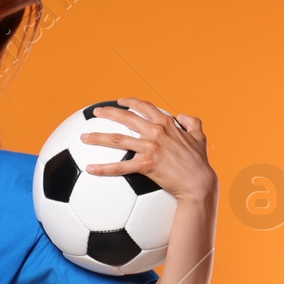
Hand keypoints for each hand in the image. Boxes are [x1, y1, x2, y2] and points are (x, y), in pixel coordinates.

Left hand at [81, 97, 216, 200]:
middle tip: (95, 112)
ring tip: (83, 138)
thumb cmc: (199, 161)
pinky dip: (103, 168)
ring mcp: (150, 148)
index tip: (120, 101)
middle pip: (126, 118)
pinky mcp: (146, 165)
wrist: (198, 182)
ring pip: (117, 140)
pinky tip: (90, 169)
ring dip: (98, 137)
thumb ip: (192, 122)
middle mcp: (156, 132)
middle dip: (109, 113)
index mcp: (167, 124)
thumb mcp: (200, 136)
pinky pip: (119, 167)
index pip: (145, 107)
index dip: (131, 102)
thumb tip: (182, 116)